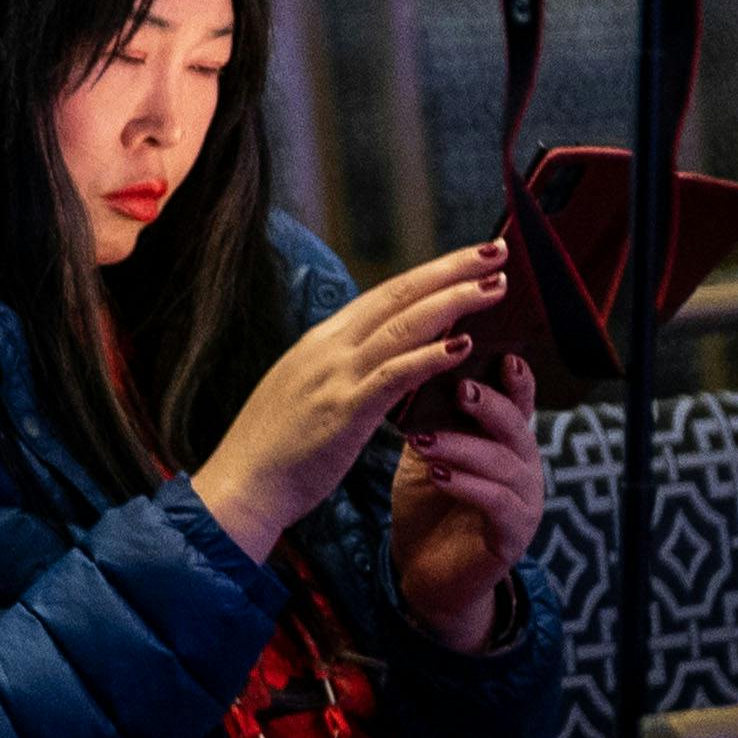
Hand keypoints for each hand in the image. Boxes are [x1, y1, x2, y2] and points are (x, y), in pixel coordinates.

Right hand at [191, 246, 503, 563]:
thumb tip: (383, 357)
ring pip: (404, 326)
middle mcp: (329, 347)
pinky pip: (394, 375)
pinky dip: (430, 356)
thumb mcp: (309, 392)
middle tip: (496, 251)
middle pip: (400, 296)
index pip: (386, 295)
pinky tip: (464, 346)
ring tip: (494, 287)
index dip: (431, 273)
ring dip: (453, 302)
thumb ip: (344, 369)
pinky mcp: (344, 410)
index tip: (470, 258)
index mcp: (322, 341)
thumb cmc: (277, 448)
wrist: (242, 485)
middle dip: (451, 270)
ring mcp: (335, 376)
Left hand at [389, 351, 544, 652]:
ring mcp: (523, 501)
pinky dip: (467, 486)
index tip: (497, 346)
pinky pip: (497, 504)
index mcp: (503, 438)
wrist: (424, 571)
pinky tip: (438, 475)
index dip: (512, 373)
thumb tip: (413, 362)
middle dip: (490, 404)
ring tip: (425, 438)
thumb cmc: (426, 503)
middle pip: (516, 425)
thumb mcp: (426, 451)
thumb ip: (429, 414)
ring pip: (503, 463)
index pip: (516, 397)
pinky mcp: (512, 536)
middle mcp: (522, 465)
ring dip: (463, 446)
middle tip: (459, 388)